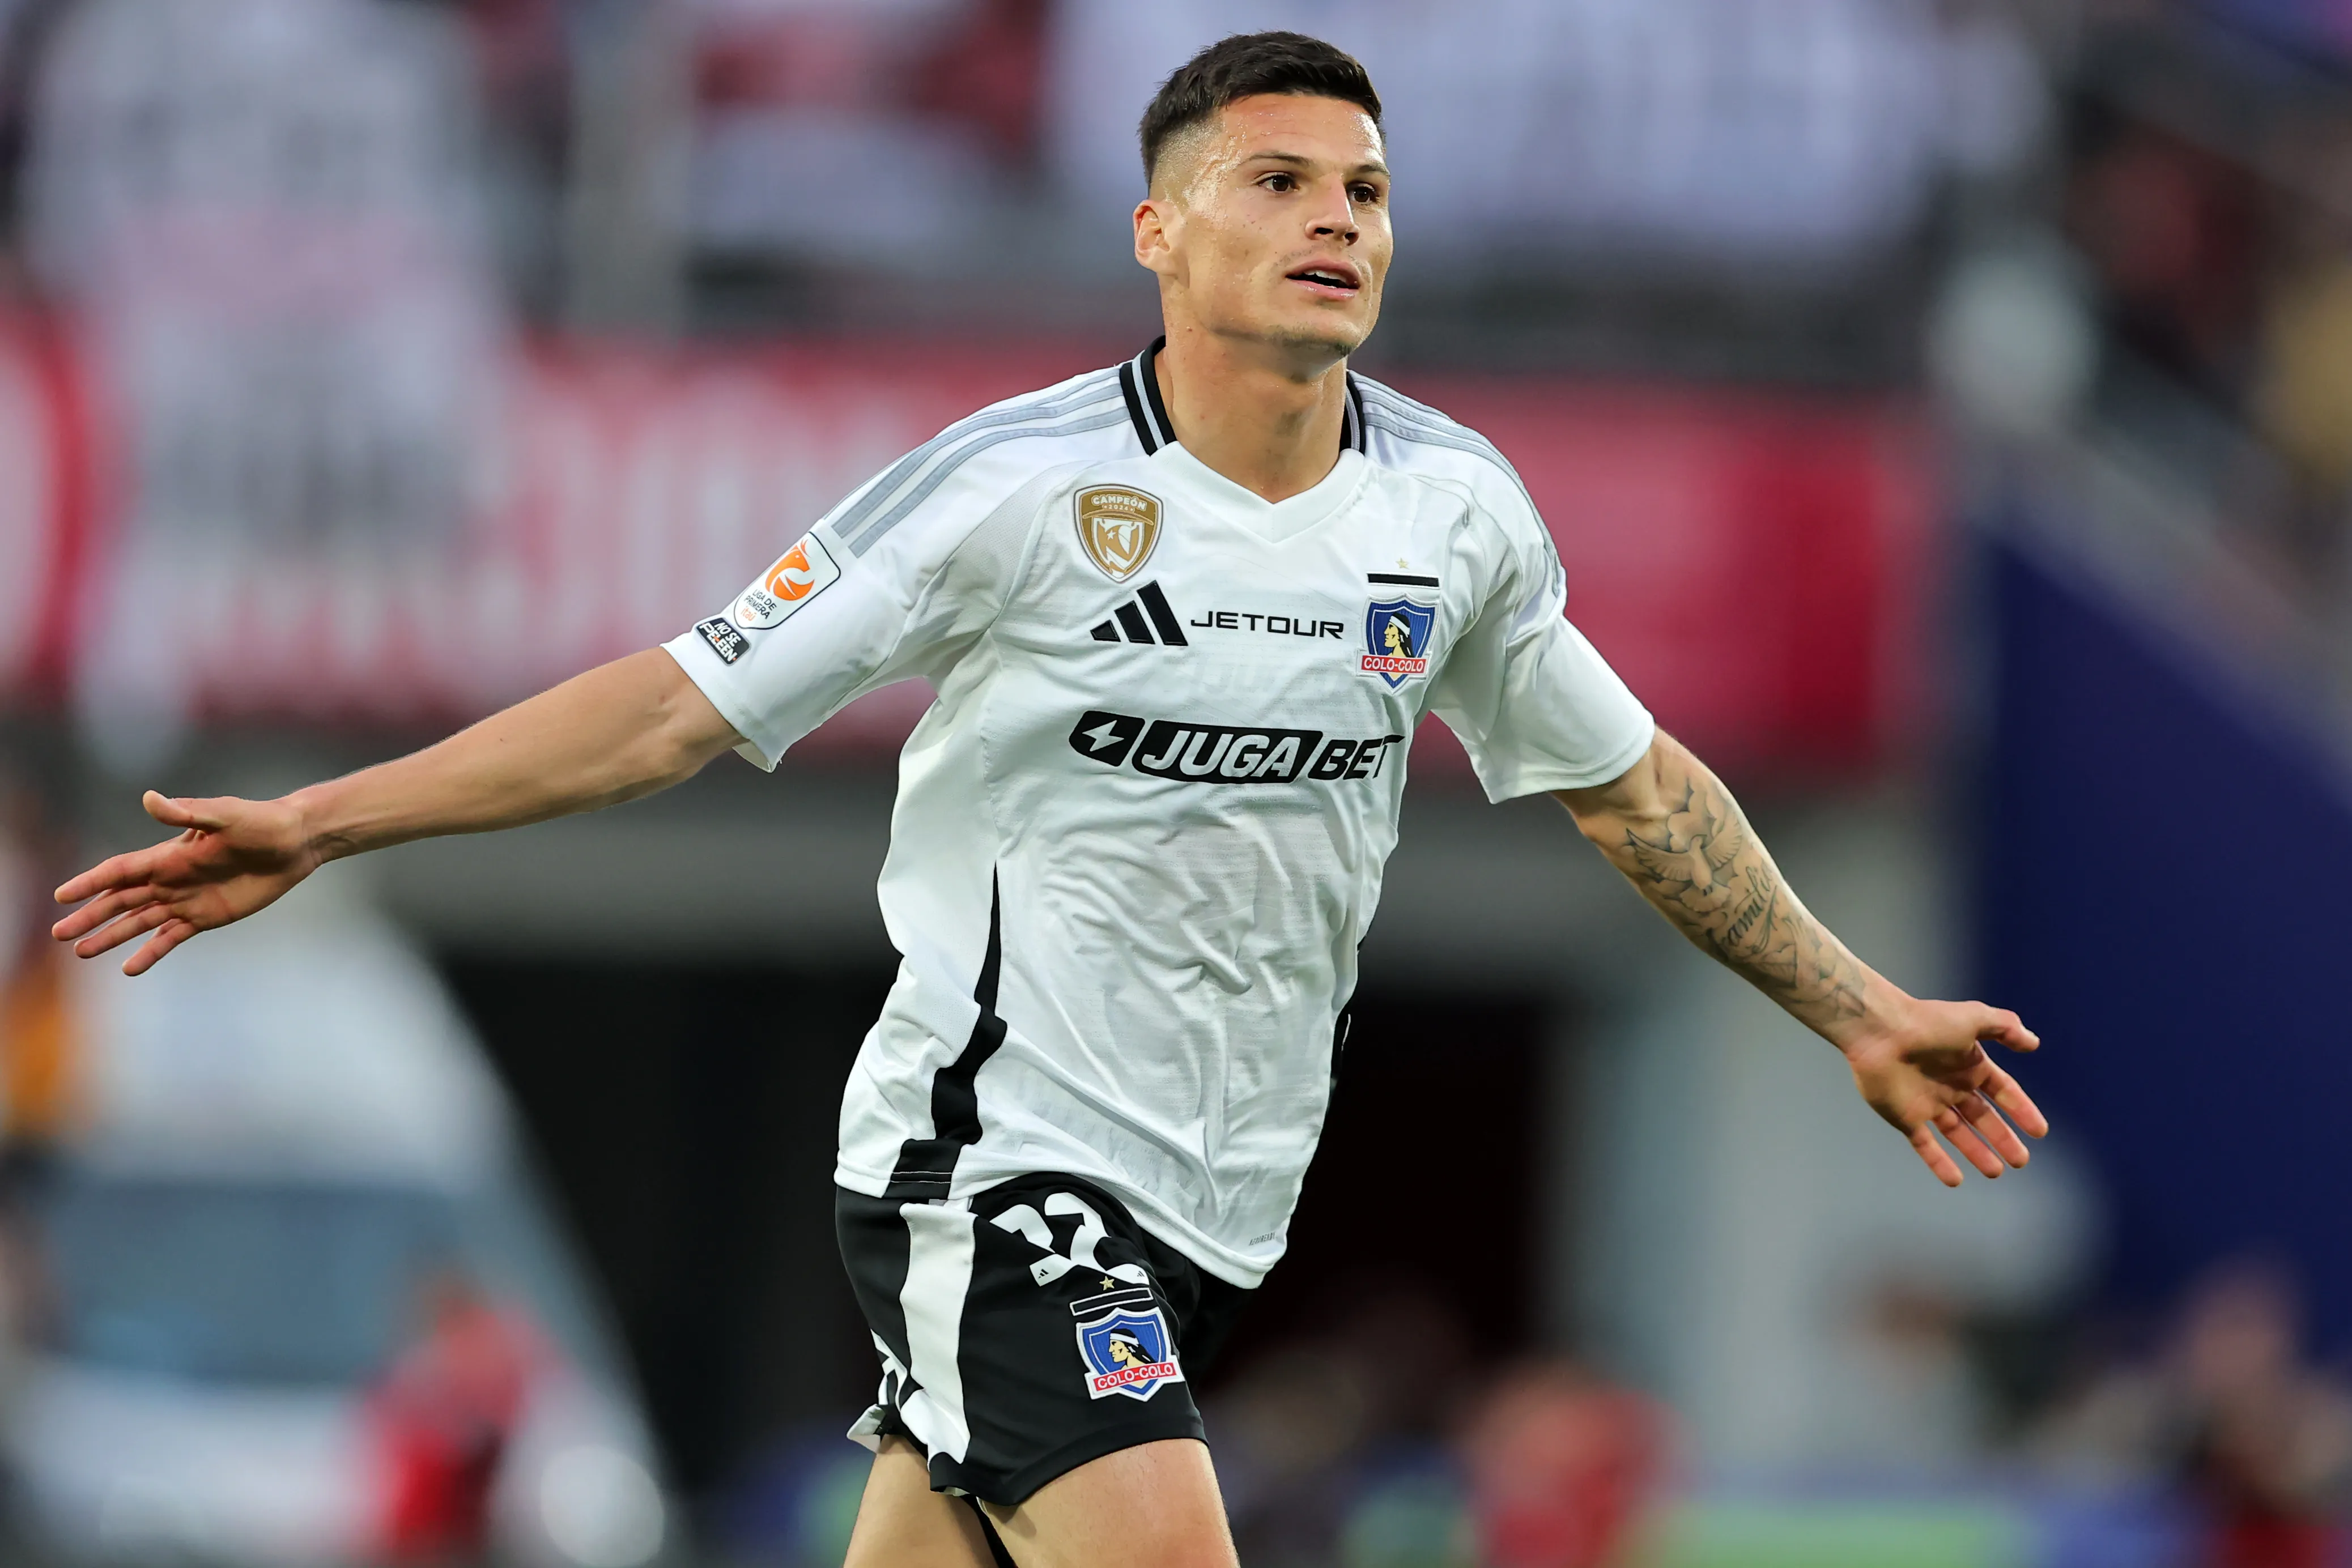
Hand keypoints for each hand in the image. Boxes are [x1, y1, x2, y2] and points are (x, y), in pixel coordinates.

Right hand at [50, 791, 319, 975]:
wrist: (295, 842)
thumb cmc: (261, 822)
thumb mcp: (225, 814)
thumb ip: (187, 812)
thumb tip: (150, 798)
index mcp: (168, 856)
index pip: (119, 871)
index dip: (90, 883)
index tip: (61, 896)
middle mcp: (171, 879)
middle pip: (120, 900)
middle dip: (90, 916)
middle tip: (59, 933)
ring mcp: (187, 899)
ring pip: (139, 922)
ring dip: (112, 936)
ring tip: (82, 952)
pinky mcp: (207, 917)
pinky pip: (172, 938)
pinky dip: (150, 952)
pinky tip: (129, 967)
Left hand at [1841, 999, 2046, 1186]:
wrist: (1879, 1031)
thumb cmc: (1927, 1022)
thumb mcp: (1975, 1017)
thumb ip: (2006, 1027)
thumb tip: (2034, 1042)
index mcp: (1969, 1065)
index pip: (2002, 1092)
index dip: (2021, 1110)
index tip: (2039, 1132)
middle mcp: (1951, 1086)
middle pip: (1983, 1118)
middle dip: (2002, 1139)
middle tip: (2021, 1161)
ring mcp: (1928, 1103)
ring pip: (1958, 1134)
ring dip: (1977, 1153)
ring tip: (1996, 1172)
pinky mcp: (1905, 1117)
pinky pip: (1925, 1145)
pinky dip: (1939, 1163)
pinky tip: (1955, 1181)